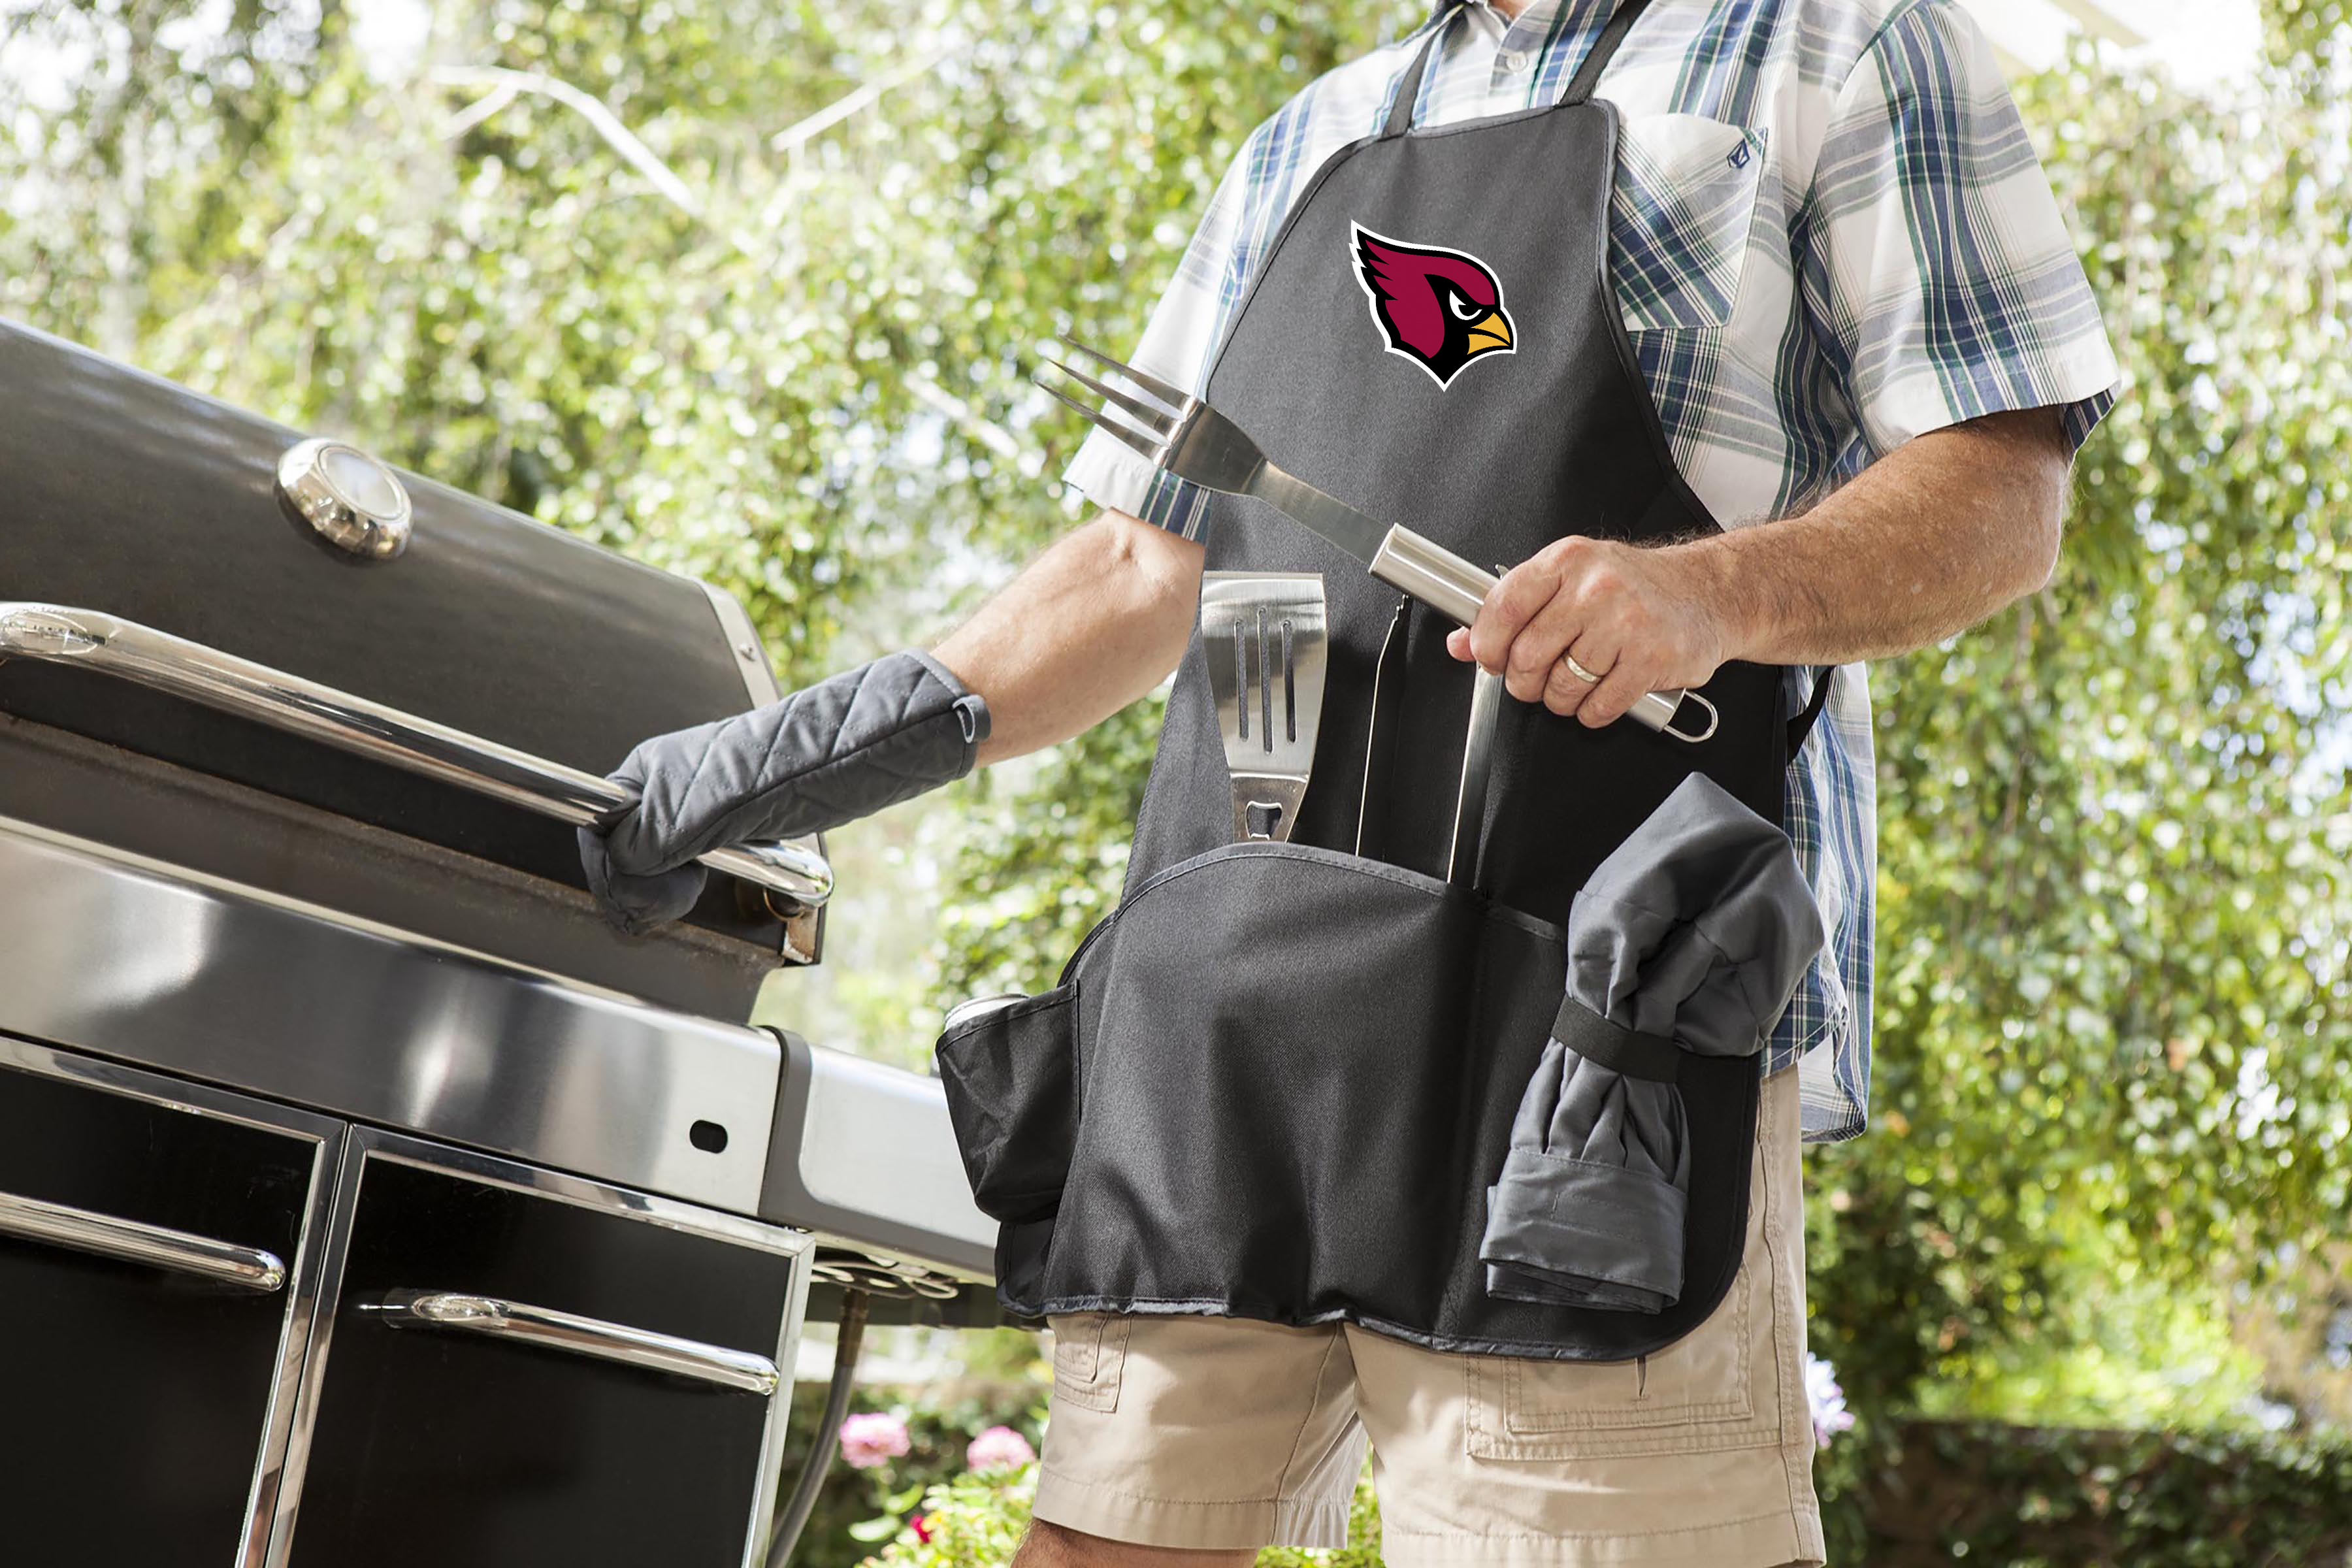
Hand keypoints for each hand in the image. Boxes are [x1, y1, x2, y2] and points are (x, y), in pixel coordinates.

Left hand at [1444, 536, 1739, 727]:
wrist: (1706, 592)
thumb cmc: (1633, 587)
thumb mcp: (1569, 579)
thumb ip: (1515, 608)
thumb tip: (1461, 642)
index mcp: (1568, 561)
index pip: (1504, 607)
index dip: (1488, 644)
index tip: (1491, 658)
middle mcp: (1597, 589)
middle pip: (1527, 656)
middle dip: (1524, 681)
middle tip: (1536, 679)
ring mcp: (1627, 625)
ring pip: (1561, 688)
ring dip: (1560, 699)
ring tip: (1576, 683)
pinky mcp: (1652, 660)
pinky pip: (1597, 707)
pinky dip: (1591, 711)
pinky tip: (1602, 693)